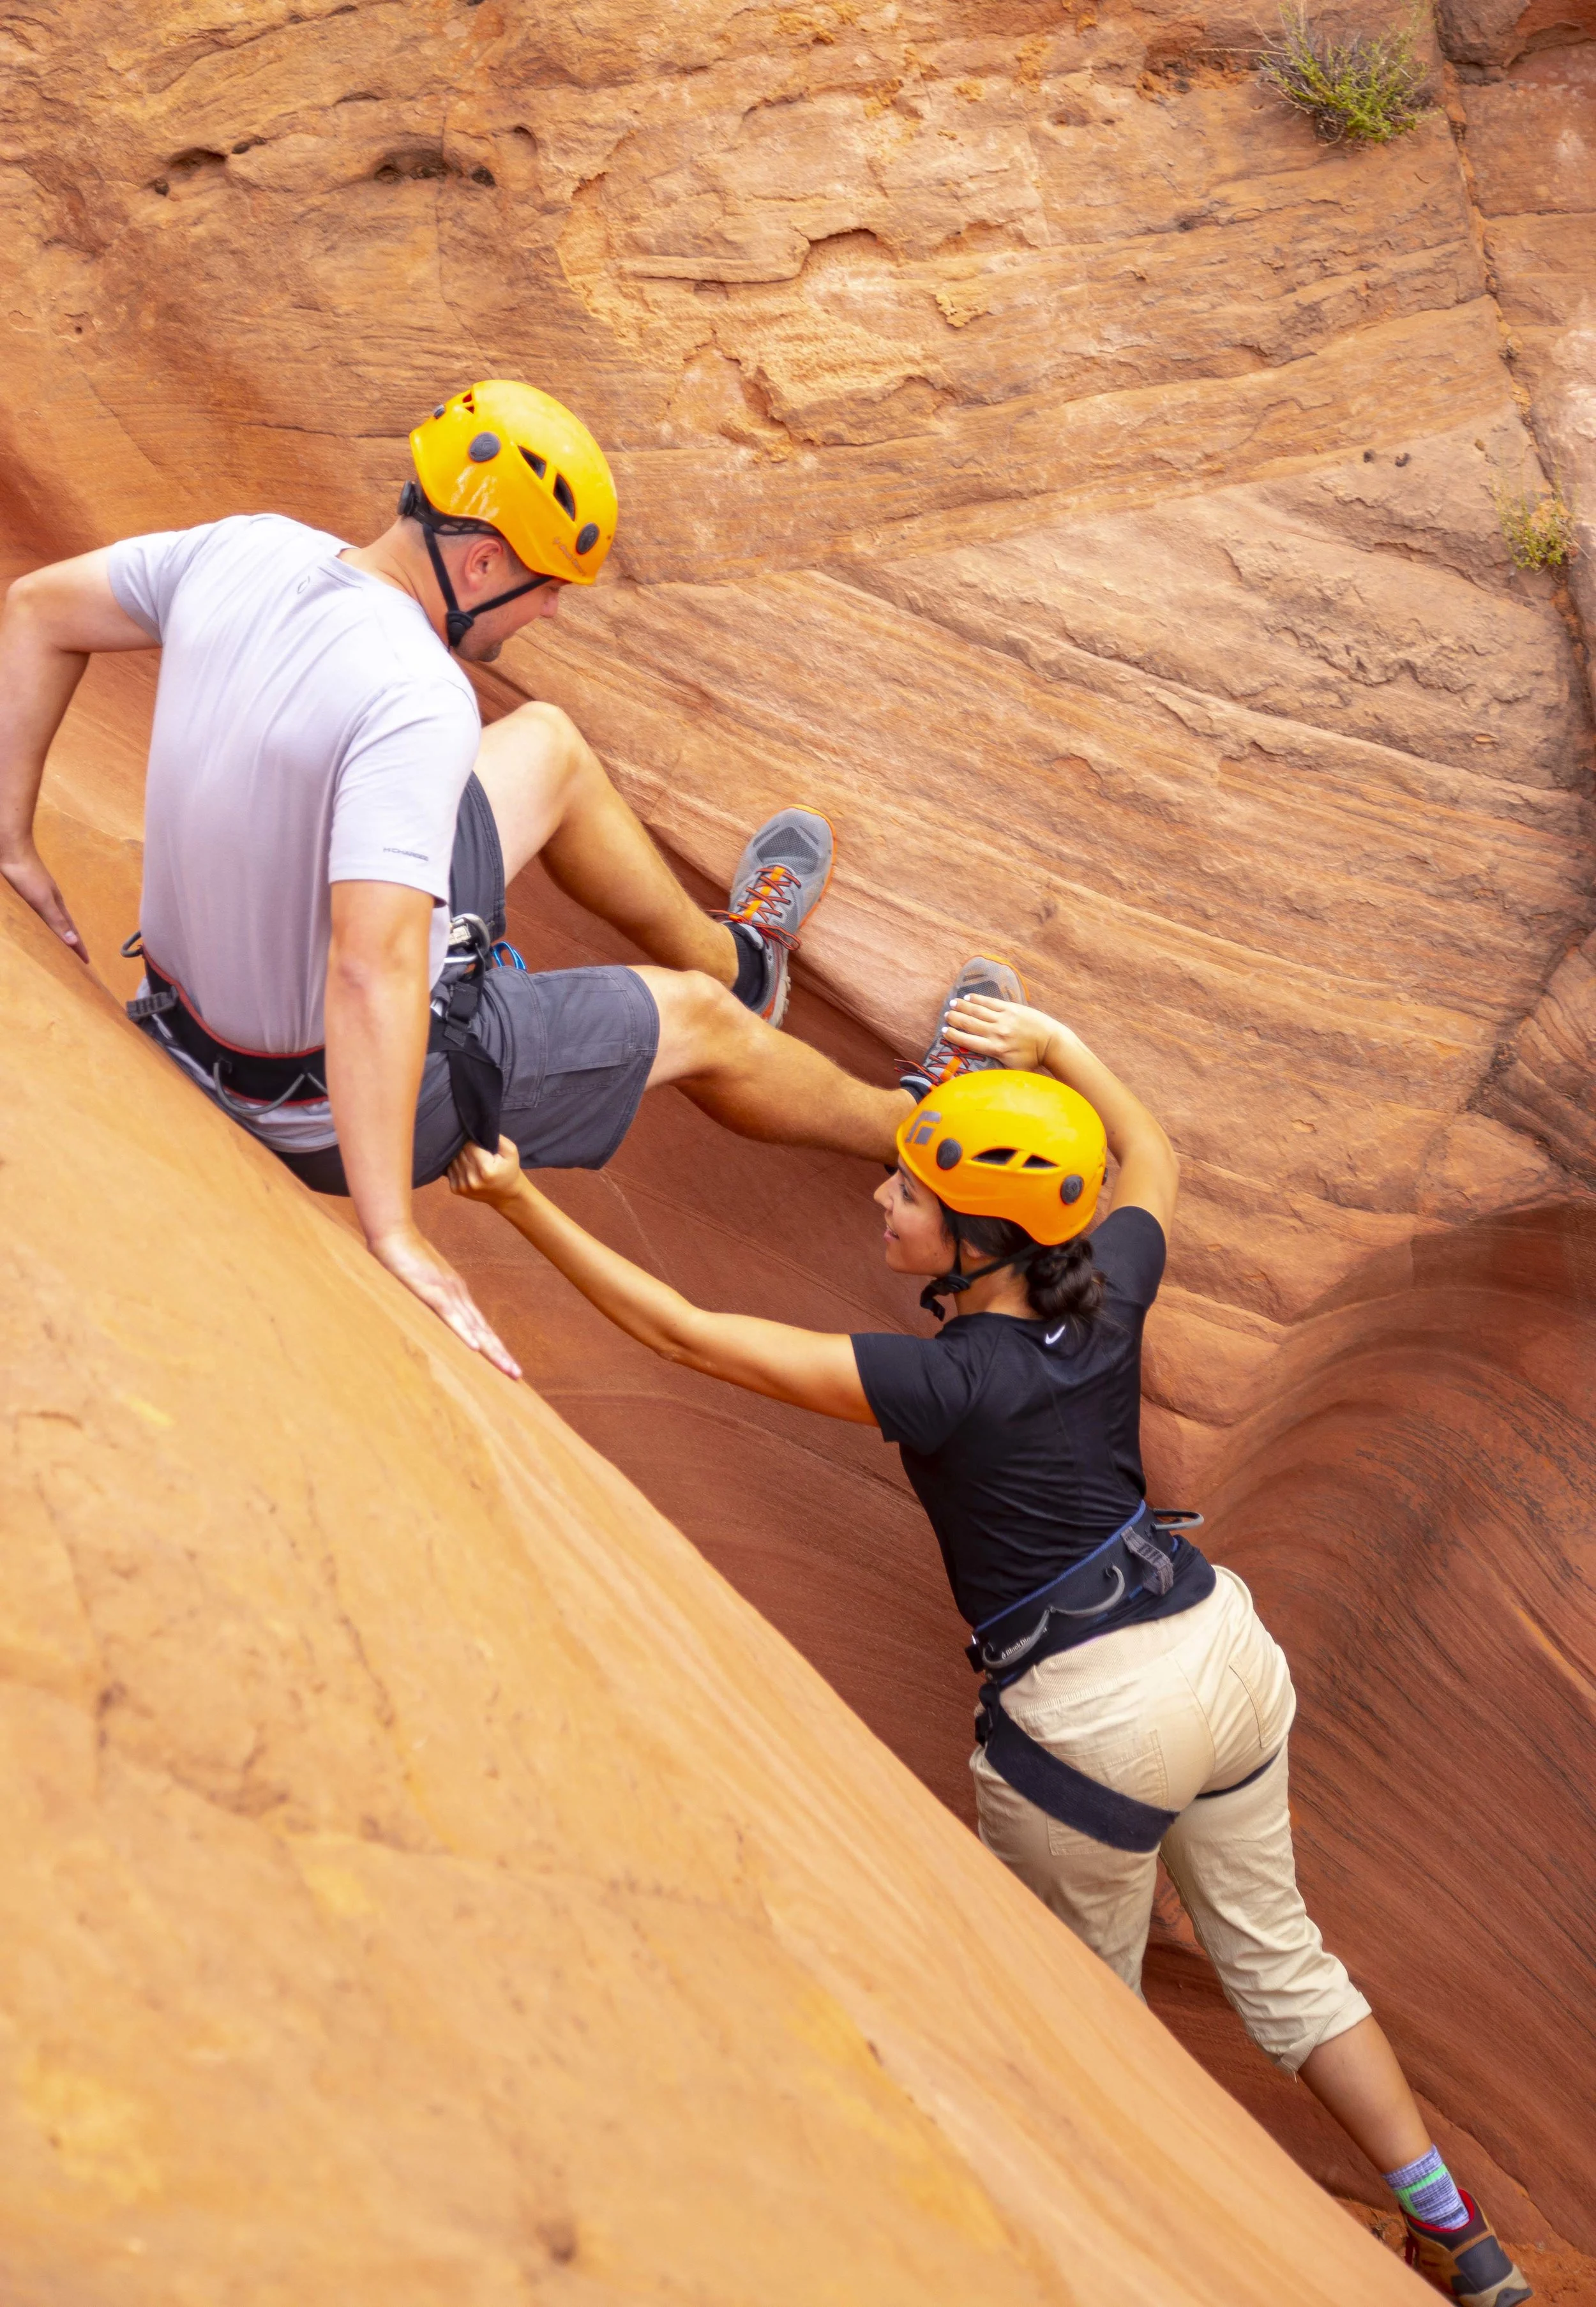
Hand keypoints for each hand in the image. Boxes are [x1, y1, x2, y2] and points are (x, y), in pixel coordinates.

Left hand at [0, 841, 87, 961]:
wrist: (13, 849)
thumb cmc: (27, 875)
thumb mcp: (42, 901)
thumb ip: (57, 920)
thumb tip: (74, 942)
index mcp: (57, 904)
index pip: (71, 930)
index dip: (78, 946)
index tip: (87, 961)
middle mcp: (53, 899)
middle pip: (67, 923)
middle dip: (74, 939)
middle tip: (80, 953)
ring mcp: (43, 892)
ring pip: (56, 915)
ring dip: (63, 927)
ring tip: (66, 937)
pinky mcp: (31, 887)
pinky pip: (44, 908)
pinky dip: (49, 917)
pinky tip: (43, 914)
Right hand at [366, 1220, 521, 1380]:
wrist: (393, 1233)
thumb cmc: (402, 1258)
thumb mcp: (419, 1284)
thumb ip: (425, 1299)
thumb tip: (426, 1316)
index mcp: (456, 1294)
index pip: (479, 1325)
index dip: (492, 1345)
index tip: (505, 1363)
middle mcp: (458, 1294)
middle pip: (484, 1330)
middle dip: (500, 1353)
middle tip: (516, 1374)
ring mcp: (448, 1292)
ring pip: (474, 1327)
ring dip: (492, 1350)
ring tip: (507, 1369)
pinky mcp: (432, 1291)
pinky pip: (451, 1316)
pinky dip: (464, 1332)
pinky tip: (475, 1348)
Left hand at [446, 1133, 524, 1207]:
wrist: (505, 1194)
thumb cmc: (509, 1170)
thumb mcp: (511, 1151)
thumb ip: (497, 1138)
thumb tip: (478, 1128)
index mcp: (486, 1170)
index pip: (469, 1145)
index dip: (473, 1140)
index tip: (479, 1142)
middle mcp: (472, 1179)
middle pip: (460, 1152)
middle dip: (466, 1147)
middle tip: (476, 1149)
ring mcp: (462, 1186)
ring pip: (453, 1160)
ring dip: (460, 1156)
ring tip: (471, 1157)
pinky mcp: (455, 1189)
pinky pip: (449, 1169)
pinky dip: (456, 1165)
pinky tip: (466, 1166)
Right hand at [943, 995, 1069, 1073]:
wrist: (1051, 1042)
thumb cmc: (1032, 1059)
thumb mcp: (1012, 1069)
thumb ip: (995, 1069)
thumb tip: (978, 1074)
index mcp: (995, 1049)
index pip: (969, 1041)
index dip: (954, 1035)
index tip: (944, 1032)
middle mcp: (997, 1032)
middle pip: (970, 1023)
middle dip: (955, 1019)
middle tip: (946, 1016)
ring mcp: (1004, 1018)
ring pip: (978, 1010)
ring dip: (963, 1007)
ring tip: (953, 1004)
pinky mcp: (1011, 1008)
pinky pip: (991, 1002)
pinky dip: (978, 999)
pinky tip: (969, 997)